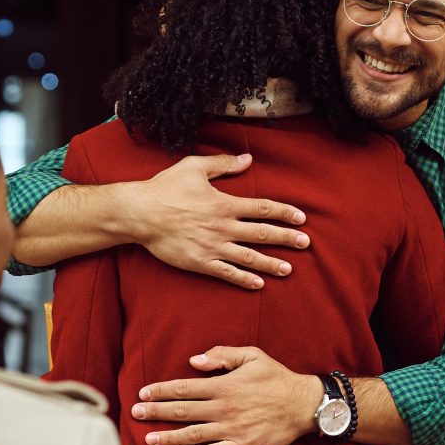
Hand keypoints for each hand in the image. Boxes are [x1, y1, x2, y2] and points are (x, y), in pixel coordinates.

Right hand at [127, 154, 309, 289]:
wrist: (139, 214)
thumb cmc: (165, 188)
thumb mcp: (194, 167)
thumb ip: (223, 164)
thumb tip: (248, 159)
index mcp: (224, 204)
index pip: (262, 208)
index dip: (284, 212)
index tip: (301, 218)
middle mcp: (223, 227)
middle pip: (262, 234)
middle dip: (286, 239)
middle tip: (305, 243)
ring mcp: (213, 247)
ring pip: (249, 257)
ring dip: (271, 263)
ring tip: (289, 269)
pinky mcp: (200, 262)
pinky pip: (227, 273)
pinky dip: (244, 280)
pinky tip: (259, 284)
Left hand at [133, 346, 322, 444]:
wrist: (304, 405)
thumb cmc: (277, 378)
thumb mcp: (252, 355)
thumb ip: (222, 355)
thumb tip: (193, 361)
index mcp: (224, 385)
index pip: (184, 388)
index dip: (161, 391)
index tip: (143, 394)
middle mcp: (223, 408)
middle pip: (182, 411)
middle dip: (156, 413)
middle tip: (134, 414)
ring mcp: (232, 429)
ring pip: (192, 434)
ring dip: (167, 437)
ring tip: (147, 439)